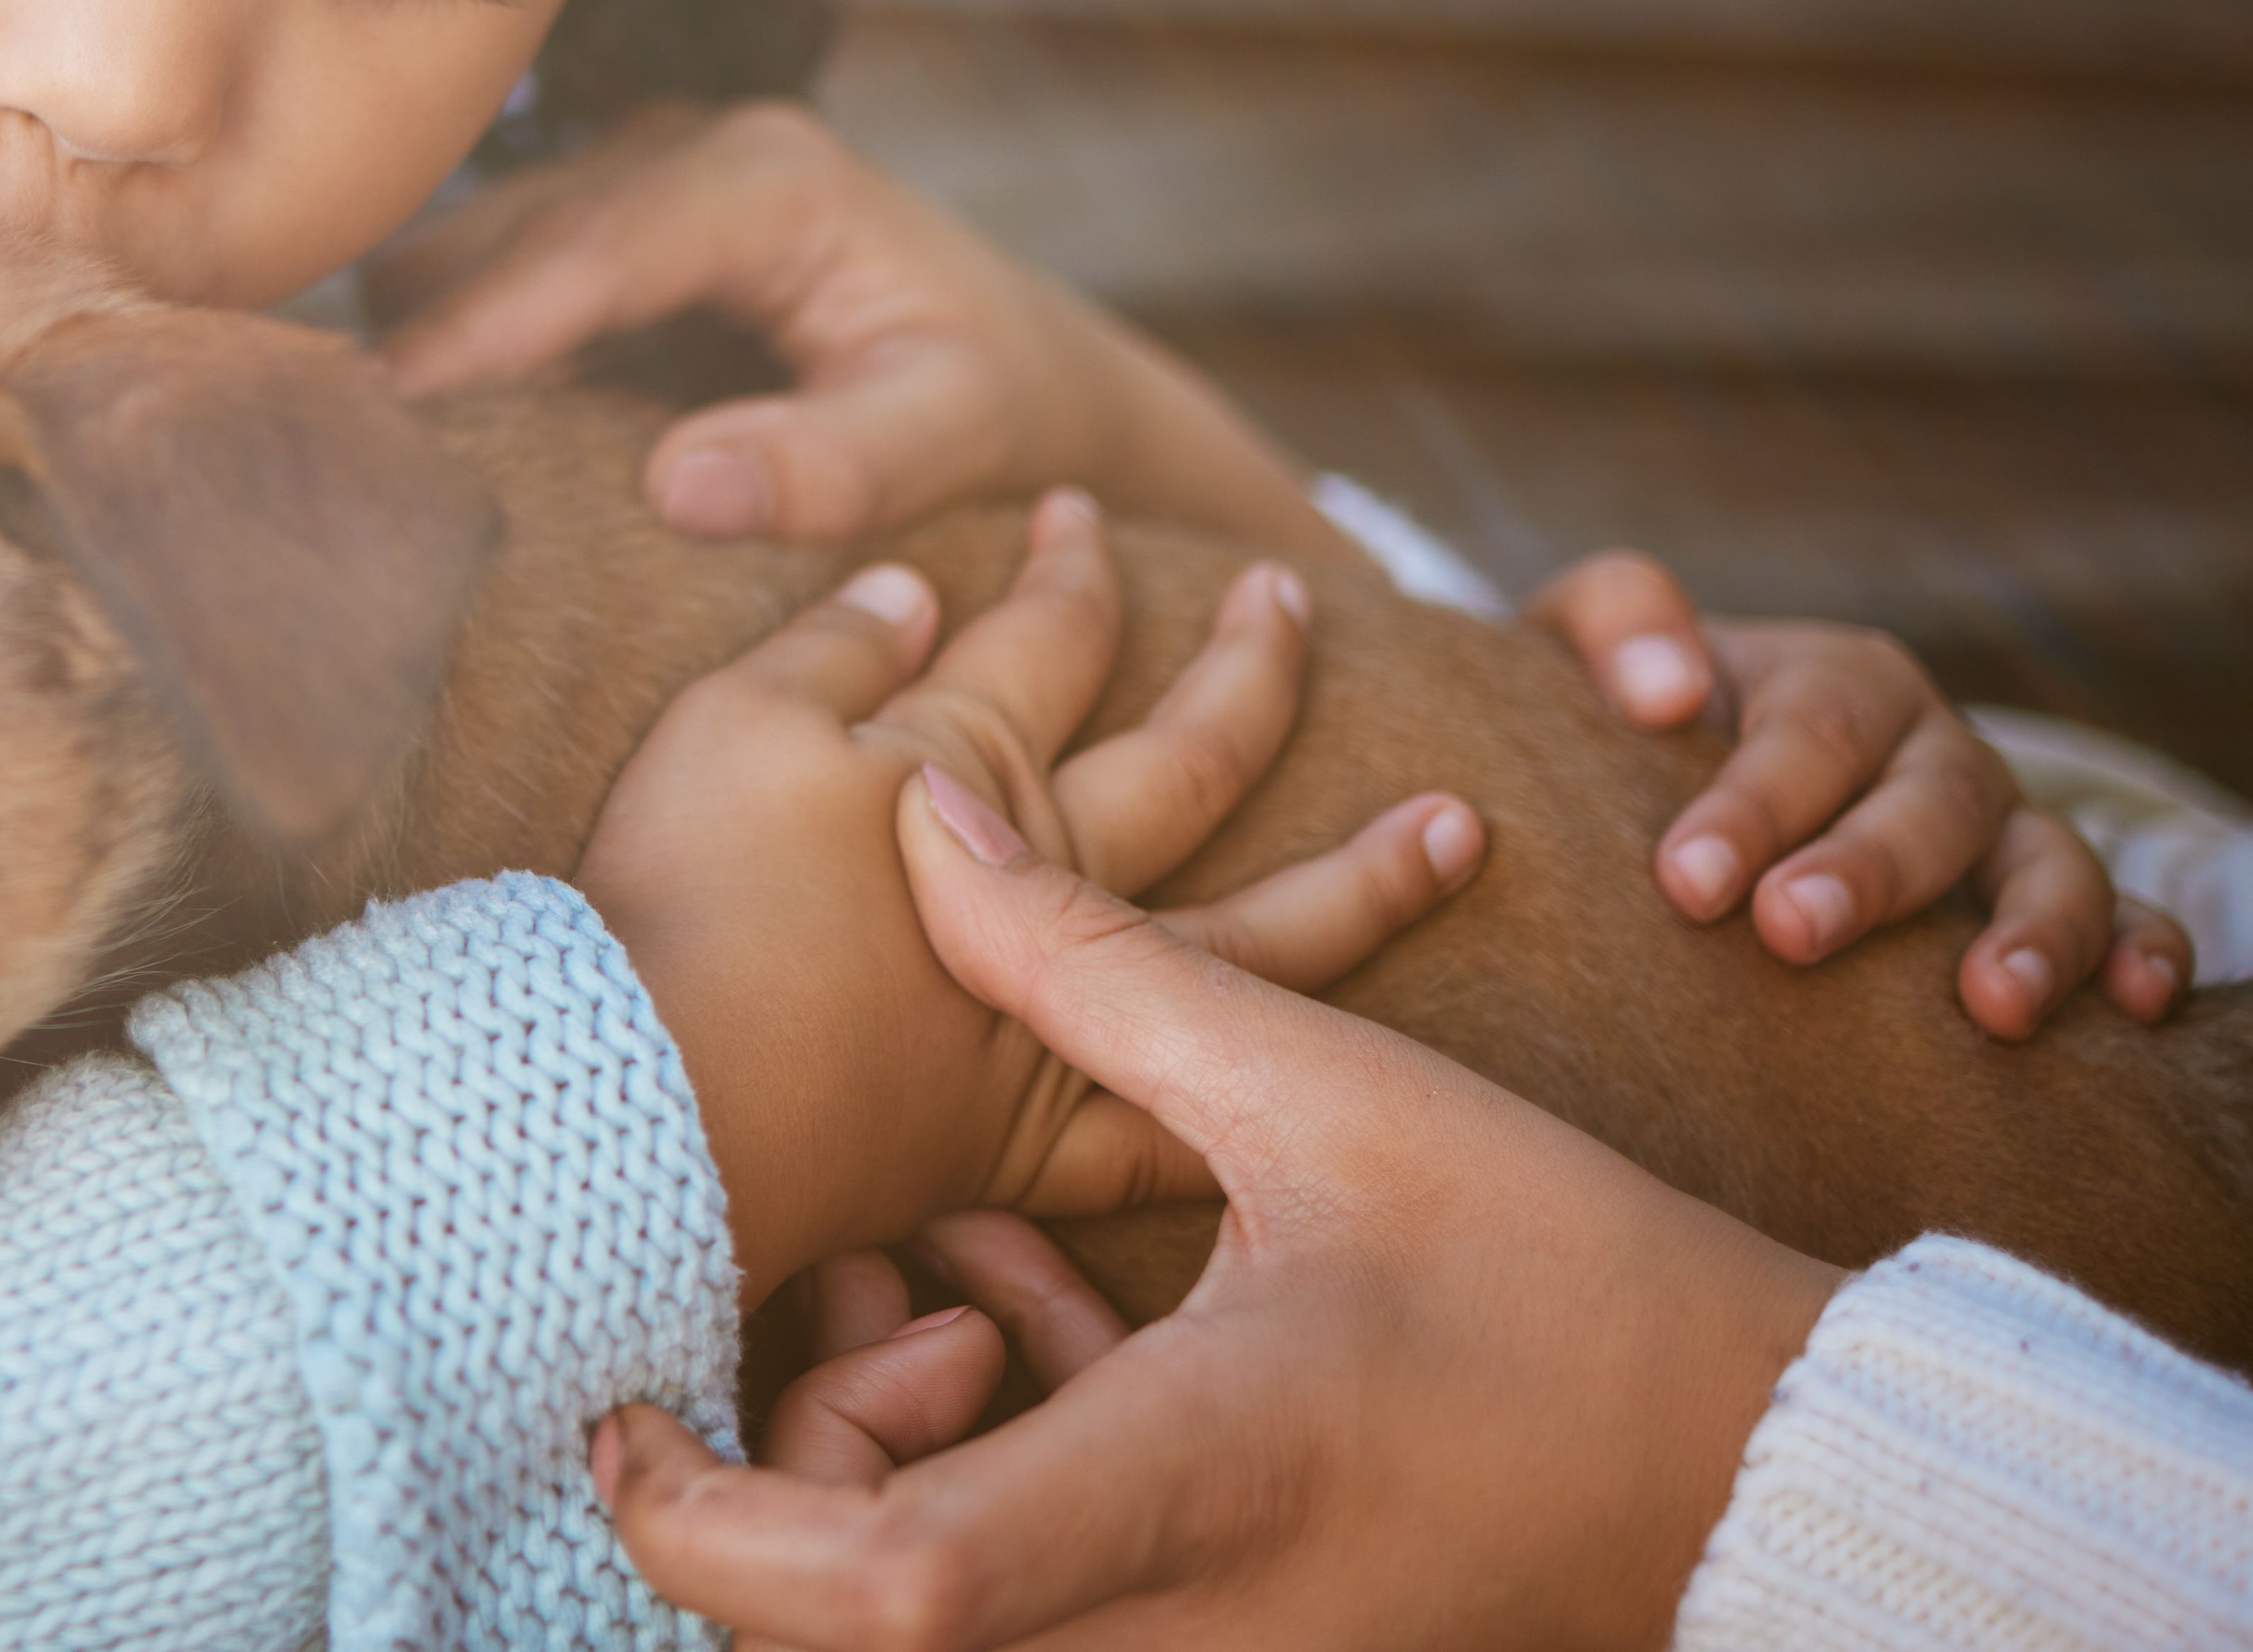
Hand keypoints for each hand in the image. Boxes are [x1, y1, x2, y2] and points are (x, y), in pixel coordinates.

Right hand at [368, 103, 1335, 567]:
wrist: (1034, 374)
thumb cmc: (1004, 407)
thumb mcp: (954, 439)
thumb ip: (835, 464)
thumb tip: (681, 485)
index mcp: (768, 178)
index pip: (585, 249)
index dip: (473, 329)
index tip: (374, 408)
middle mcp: (687, 146)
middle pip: (499, 233)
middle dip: (412, 334)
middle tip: (311, 448)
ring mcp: (638, 172)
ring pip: (469, 245)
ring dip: (417, 335)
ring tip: (346, 447)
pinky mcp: (608, 221)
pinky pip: (486, 272)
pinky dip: (446, 343)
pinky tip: (413, 430)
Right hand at [576, 491, 1484, 1291]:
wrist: (662, 1099)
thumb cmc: (681, 898)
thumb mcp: (730, 722)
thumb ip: (834, 648)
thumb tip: (918, 590)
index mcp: (967, 764)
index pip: (1053, 635)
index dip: (1073, 565)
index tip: (1083, 515)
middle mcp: (1047, 878)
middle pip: (1186, 758)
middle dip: (1247, 670)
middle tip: (1292, 599)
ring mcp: (1059, 1016)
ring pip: (1253, 933)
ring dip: (1361, 879)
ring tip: (1457, 830)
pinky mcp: (1031, 1141)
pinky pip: (1181, 1126)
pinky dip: (1262, 1099)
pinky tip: (1339, 1082)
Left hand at [591, 775, 1847, 1650]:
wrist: (1757, 1463)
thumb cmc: (1574, 1289)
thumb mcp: (1330, 1099)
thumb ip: (1101, 966)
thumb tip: (929, 809)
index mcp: (1184, 1490)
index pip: (873, 1586)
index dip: (705, 1518)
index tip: (620, 1411)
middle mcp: (1173, 1628)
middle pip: (855, 1625)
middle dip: (790, 1464)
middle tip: (864, 1300)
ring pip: (927, 1609)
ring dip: (887, 1449)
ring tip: (957, 1289)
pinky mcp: (1219, 1650)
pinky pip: (1024, 1587)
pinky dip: (978, 1458)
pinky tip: (1027, 1316)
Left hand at [1522, 552, 2188, 1037]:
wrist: (1661, 767)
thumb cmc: (1623, 717)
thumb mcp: (1585, 645)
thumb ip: (1612, 624)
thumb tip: (1665, 690)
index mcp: (1832, 681)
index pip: (1805, 732)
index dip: (1751, 805)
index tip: (1685, 881)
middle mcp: (1930, 746)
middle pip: (1922, 802)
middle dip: (1865, 873)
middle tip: (1790, 934)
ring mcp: (1998, 825)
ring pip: (2048, 860)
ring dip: (2033, 930)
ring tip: (1990, 1006)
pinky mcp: (2042, 896)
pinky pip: (2125, 914)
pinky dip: (2145, 950)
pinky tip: (2135, 1007)